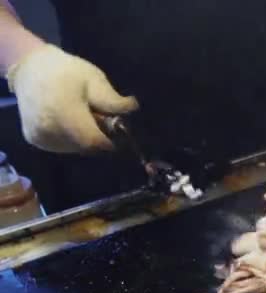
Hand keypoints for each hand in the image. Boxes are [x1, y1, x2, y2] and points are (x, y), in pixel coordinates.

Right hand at [6, 44, 138, 152]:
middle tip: (98, 117)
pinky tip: (69, 121)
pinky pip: (62, 146)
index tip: (118, 132)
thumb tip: (133, 108)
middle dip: (98, 137)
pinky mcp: (34, 140)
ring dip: (85, 138)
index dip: (109, 141)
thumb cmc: (67, 71)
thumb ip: (112, 100)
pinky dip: (72, 139)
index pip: (93, 141)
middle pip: (86, 146)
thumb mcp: (94, 80)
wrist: (30, 69)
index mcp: (63, 112)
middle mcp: (48, 129)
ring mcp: (39, 137)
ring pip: (75, 148)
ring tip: (81, 116)